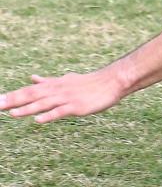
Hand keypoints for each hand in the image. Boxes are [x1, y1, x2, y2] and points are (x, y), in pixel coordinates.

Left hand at [0, 70, 124, 122]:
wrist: (111, 81)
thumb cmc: (88, 82)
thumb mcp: (65, 80)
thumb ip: (47, 82)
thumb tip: (31, 78)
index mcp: (54, 85)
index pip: (30, 90)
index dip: (13, 95)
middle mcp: (58, 90)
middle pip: (33, 95)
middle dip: (14, 101)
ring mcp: (67, 98)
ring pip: (44, 104)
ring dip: (28, 109)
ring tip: (12, 114)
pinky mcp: (77, 106)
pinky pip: (61, 112)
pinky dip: (49, 116)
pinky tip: (39, 120)